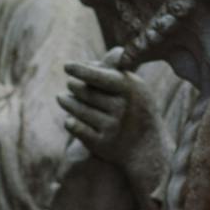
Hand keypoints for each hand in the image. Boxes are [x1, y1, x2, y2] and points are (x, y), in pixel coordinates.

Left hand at [62, 58, 168, 196]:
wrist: (147, 147)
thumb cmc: (136, 109)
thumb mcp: (134, 87)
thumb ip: (113, 71)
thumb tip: (85, 63)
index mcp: (129, 90)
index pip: (99, 77)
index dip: (80, 70)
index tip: (66, 66)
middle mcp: (121, 108)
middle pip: (85, 92)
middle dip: (73, 86)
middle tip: (70, 84)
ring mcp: (111, 127)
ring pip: (78, 110)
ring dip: (67, 102)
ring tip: (62, 98)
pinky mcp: (101, 144)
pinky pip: (76, 128)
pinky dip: (70, 122)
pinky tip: (69, 118)